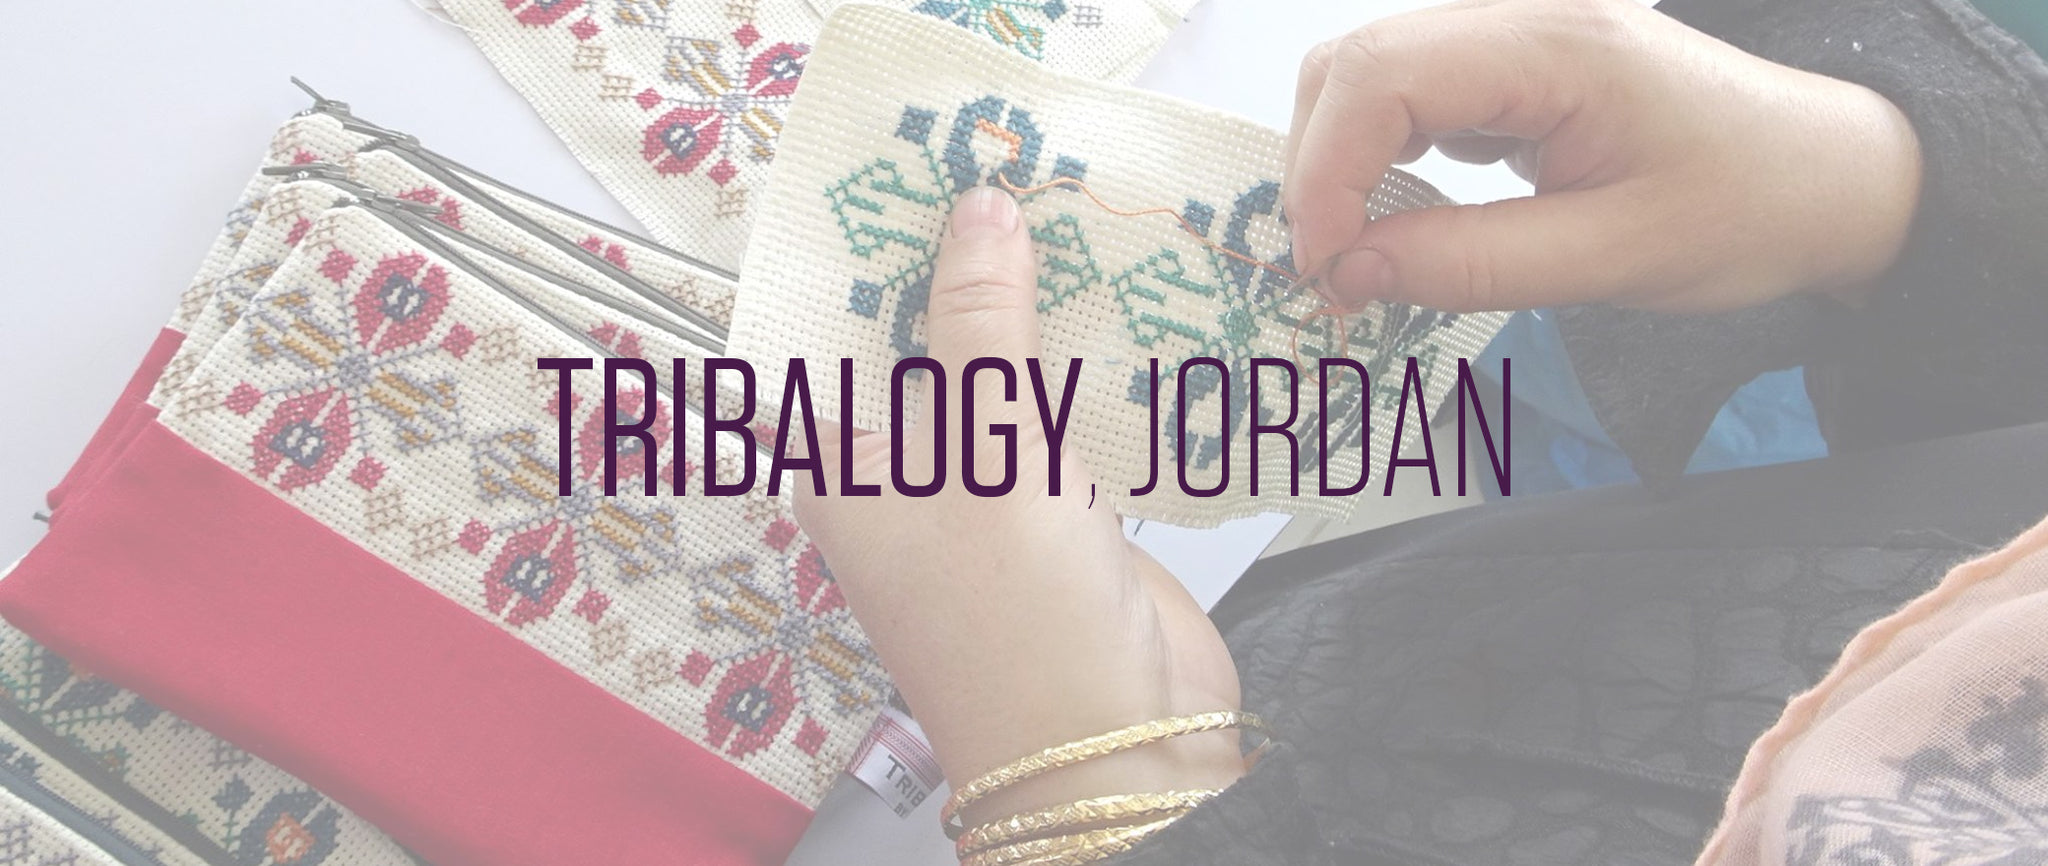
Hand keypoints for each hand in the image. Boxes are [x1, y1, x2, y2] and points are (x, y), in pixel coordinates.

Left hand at [793, 187, 1246, 823]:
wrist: (1113, 748)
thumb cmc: (1013, 615)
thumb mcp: (983, 449)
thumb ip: (982, 321)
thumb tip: (978, 206)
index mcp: (844, 466)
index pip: (834, 336)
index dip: (870, 253)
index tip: (913, 170)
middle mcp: (905, 477)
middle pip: (927, 346)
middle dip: (969, 268)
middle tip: (1014, 174)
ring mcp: (986, 498)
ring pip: (1005, 378)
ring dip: (1041, 313)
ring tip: (1079, 214)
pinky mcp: (1063, 514)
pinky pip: (1068, 419)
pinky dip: (1094, 368)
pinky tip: (1130, 302)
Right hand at [1286, 0, 1922, 312]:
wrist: (1829, 176)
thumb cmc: (1749, 209)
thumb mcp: (1617, 259)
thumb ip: (1474, 265)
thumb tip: (1349, 274)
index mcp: (1556, 43)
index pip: (1380, 76)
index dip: (1326, 172)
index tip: (1327, 269)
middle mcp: (1522, 14)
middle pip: (1353, 63)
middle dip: (1317, 170)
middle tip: (1333, 274)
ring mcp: (1513, 32)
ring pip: (1366, 75)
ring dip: (1338, 164)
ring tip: (1359, 254)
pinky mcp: (1510, 64)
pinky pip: (1406, 94)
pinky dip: (1377, 157)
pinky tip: (1402, 218)